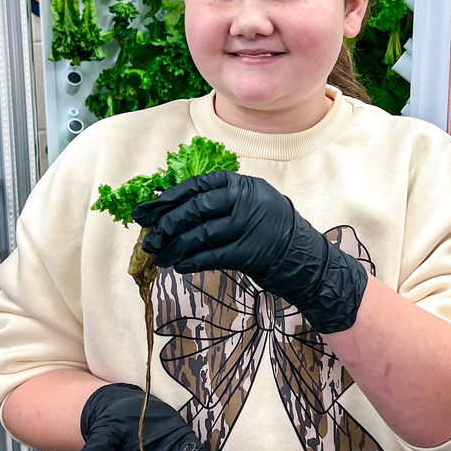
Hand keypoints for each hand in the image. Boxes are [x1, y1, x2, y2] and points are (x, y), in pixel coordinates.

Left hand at [133, 171, 367, 333]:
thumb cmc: (270, 231)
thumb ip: (218, 202)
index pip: (197, 186)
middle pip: (195, 209)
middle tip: (148, 239)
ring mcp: (250, 225)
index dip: (168, 199)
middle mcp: (246, 200)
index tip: (146, 211)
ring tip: (160, 257)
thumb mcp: (250, 204)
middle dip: (166, 224)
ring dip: (175, 247)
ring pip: (200, 234)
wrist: (305, 258)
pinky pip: (212, 256)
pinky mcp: (250, 252)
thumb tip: (171, 209)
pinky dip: (192, 261)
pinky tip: (180, 265)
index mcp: (243, 184)